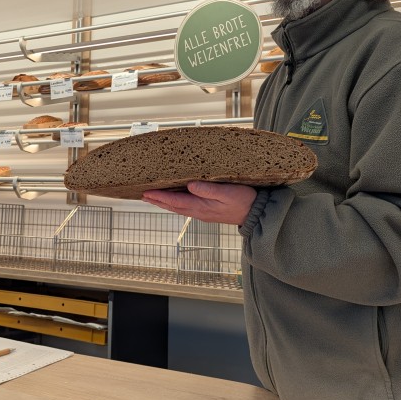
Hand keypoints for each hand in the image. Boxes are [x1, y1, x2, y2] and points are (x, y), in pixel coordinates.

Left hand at [142, 181, 257, 225]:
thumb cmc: (244, 201)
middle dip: (157, 200)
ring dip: (164, 202)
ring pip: (178, 207)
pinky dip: (175, 202)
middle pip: (173, 206)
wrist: (256, 214)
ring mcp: (202, 212)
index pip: (175, 201)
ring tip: (153, 197)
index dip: (159, 197)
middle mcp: (199, 211)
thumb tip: (190, 185)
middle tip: (143, 195)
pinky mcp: (207, 210)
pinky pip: (186, 206)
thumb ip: (209, 189)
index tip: (146, 192)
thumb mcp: (228, 192)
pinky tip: (173, 198)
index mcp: (201, 207)